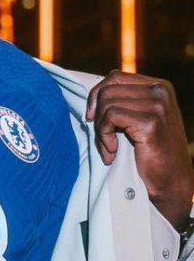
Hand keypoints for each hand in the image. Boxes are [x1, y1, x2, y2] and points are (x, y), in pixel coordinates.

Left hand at [86, 70, 193, 229]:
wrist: (169, 183)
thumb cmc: (149, 152)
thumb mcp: (138, 118)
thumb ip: (123, 101)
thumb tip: (92, 93)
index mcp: (158, 86)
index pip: (115, 77)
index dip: (96, 95)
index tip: (91, 116)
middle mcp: (160, 91)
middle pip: (107, 90)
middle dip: (97, 115)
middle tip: (102, 138)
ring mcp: (158, 105)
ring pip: (106, 104)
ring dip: (100, 130)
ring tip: (109, 148)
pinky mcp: (151, 122)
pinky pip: (110, 118)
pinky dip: (104, 137)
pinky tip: (112, 152)